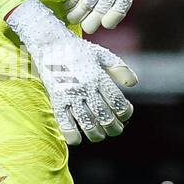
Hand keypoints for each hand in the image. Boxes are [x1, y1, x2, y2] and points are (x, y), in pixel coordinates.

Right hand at [5, 0, 137, 145]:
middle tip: (116, 129)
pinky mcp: (56, 99)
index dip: (125, 112)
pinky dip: (72, 135)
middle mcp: (85, 87)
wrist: (50, 44)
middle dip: (114, 128)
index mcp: (98, 76)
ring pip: (87, 123)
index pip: (117, 102)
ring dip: (96, 134)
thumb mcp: (101, 55)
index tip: (125, 113)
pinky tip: (77, 139)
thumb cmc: (79, 51)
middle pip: (105, 116)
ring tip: (99, 135)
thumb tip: (133, 84)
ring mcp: (70, 94)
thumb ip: (119, 68)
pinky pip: (64, 122)